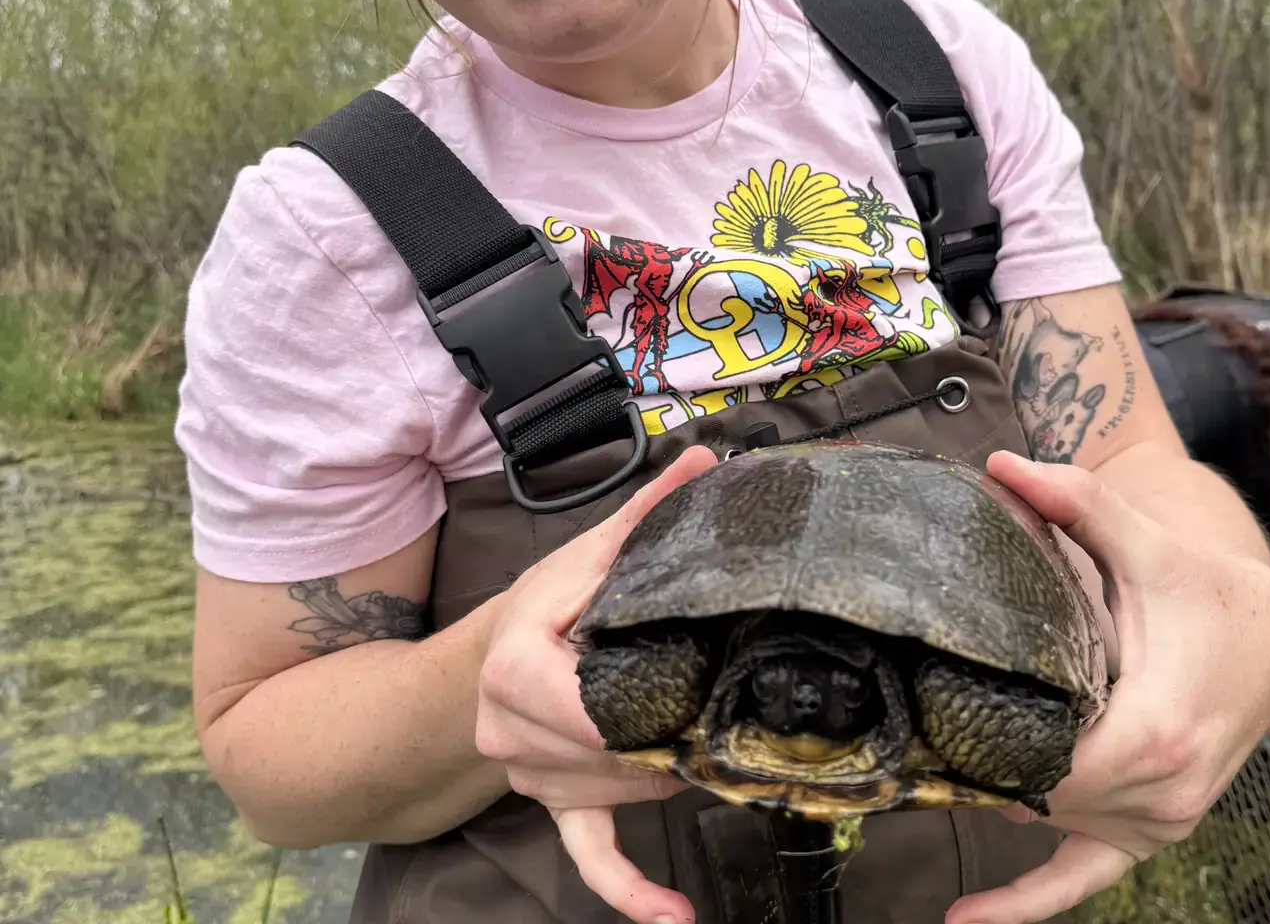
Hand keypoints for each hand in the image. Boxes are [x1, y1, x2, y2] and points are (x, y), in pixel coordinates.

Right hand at [474, 445, 717, 923]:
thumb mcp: (587, 558)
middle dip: (669, 731)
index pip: (595, 709)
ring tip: (694, 731)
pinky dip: (630, 889)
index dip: (651, 703)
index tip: (695, 684)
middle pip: (619, 754)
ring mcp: (532, 782)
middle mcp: (515, 738)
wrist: (487, 659)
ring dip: (667, 766)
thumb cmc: (538, 608)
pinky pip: (590, 858)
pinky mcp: (552, 808)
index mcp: (519, 675)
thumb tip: (705, 462)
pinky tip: (674, 917)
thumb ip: (645, 515)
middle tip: (710, 698)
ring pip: (625, 791)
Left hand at [945, 451, 1269, 923]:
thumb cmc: (1201, 587)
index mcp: (1159, 730)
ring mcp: (1162, 820)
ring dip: (1002, 797)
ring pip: (1055, 826)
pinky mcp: (1154, 829)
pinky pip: (1088, 880)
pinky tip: (969, 920)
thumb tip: (1004, 465)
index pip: (1053, 768)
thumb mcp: (1144, 541)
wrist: (1261, 629)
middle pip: (1043, 798)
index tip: (930, 727)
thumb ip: (1079, 502)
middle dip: (982, 766)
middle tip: (911, 733)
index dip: (990, 751)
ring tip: (927, 771)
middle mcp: (1166, 791)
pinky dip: (1032, 903)